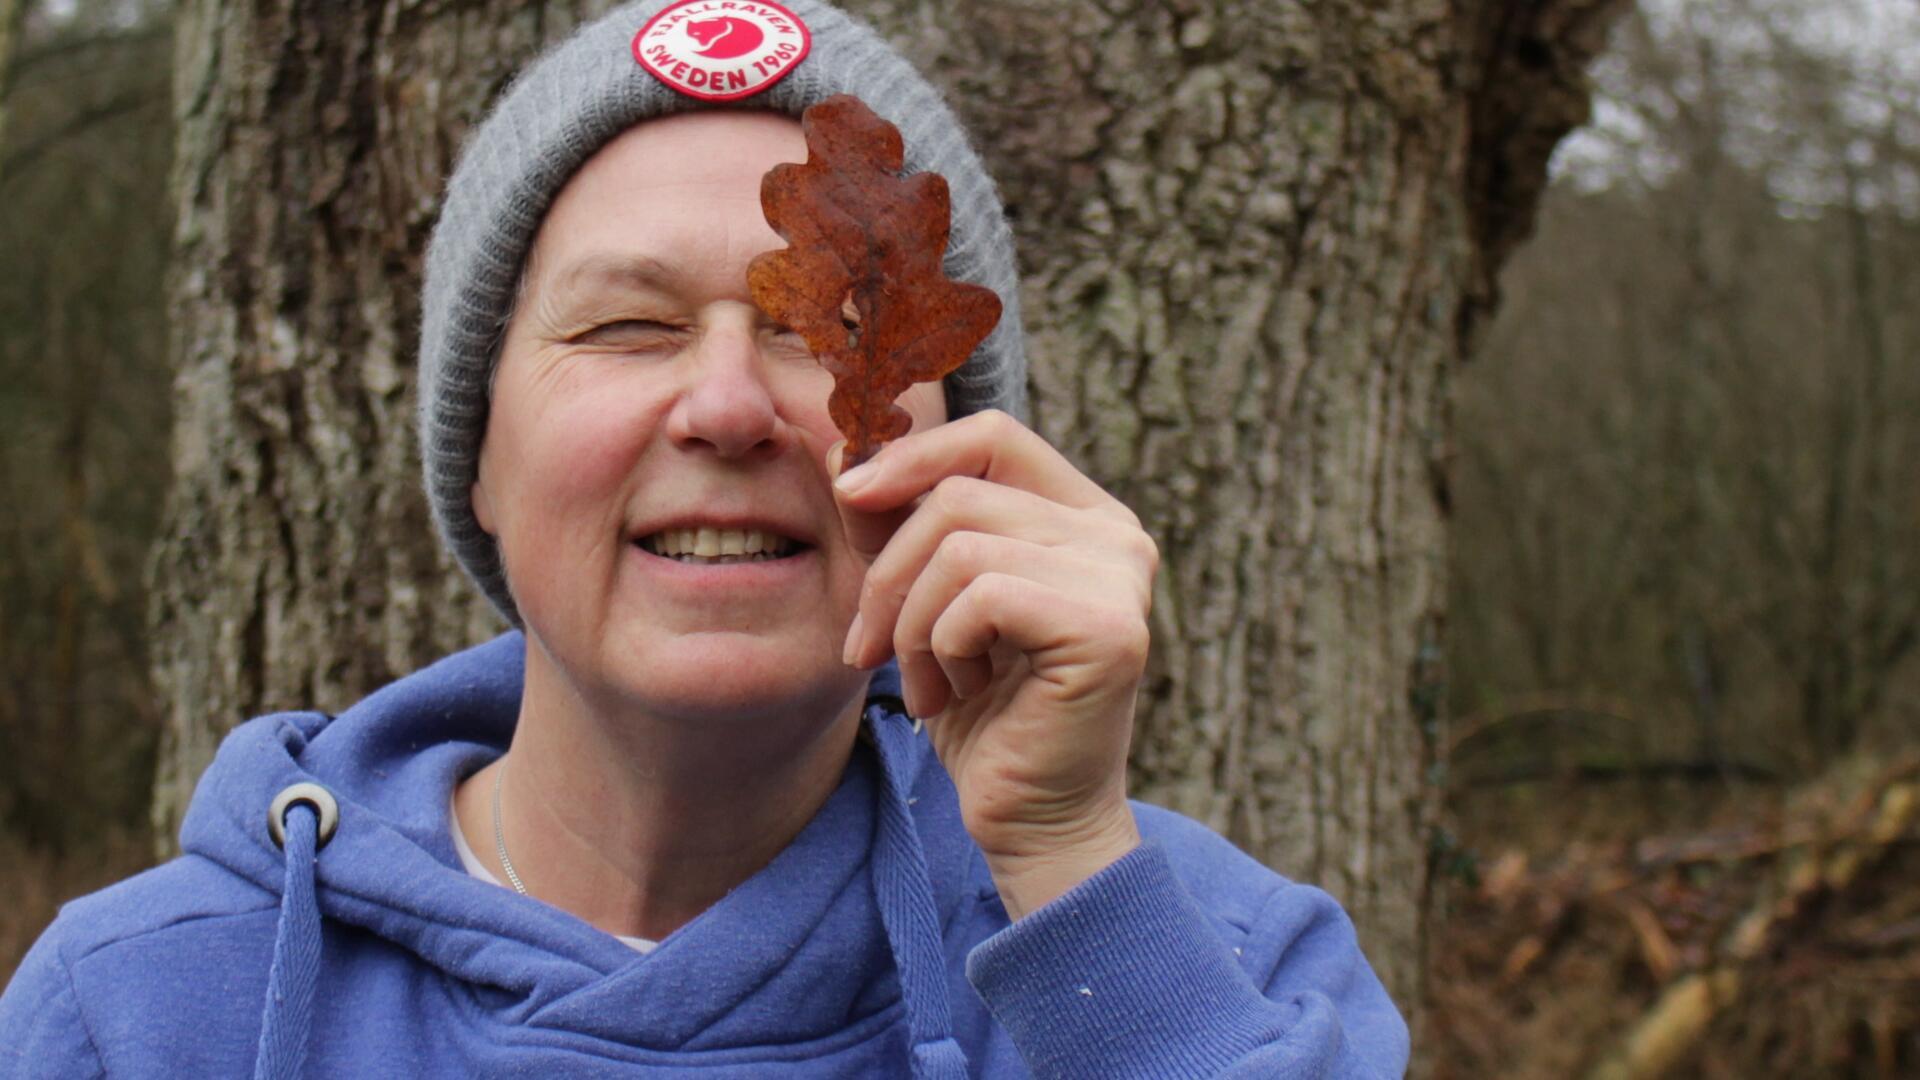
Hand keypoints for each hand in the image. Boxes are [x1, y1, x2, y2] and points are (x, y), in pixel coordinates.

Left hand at [832, 410, 1155, 916]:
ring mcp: (1121, 578)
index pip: (992, 437)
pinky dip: (943, 649)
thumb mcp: (923, 600)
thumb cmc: (979, 710)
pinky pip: (979, 597)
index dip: (912, 456)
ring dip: (912, 625)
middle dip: (888, 572)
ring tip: (930, 682)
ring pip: (959, 546)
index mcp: (1083, 516)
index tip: (848, 496)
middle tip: (870, 648)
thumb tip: (841, 452)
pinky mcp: (1108, 628)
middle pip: (959, 493)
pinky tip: (960, 695)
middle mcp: (1116, 535)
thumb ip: (896, 524)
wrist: (1028, 818)